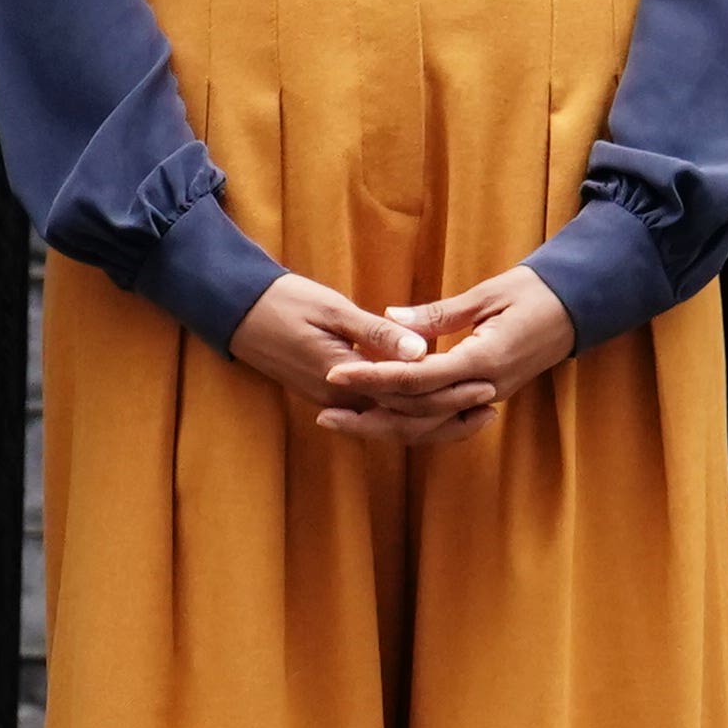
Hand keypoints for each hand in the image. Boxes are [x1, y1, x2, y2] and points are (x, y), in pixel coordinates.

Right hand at [225, 269, 510, 445]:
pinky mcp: (332, 396)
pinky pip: (378, 415)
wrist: (238, 312)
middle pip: (404, 420)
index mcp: (345, 380)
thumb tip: (419, 351)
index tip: (483, 383)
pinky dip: (408, 414)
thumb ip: (376, 334)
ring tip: (472, 412)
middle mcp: (341, 401)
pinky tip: (431, 405)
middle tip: (490, 403)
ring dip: (432, 422)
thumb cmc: (284, 303)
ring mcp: (335, 402)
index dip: (448, 393)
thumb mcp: (333, 310)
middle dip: (449, 415)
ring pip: (392, 424)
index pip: (407, 397)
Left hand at [338, 266, 584, 444]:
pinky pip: (445, 420)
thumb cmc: (535, 291)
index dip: (374, 377)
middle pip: (418, 413)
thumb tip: (390, 318)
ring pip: (429, 425)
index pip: (418, 379)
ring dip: (385, 425)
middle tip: (325, 410)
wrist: (579, 306)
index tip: (337, 372)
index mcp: (484, 360)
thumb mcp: (486, 294)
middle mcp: (485, 388)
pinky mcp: (487, 397)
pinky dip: (414, 423)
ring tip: (345, 420)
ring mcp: (489, 397)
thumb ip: (438, 313)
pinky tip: (385, 419)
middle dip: (370, 413)